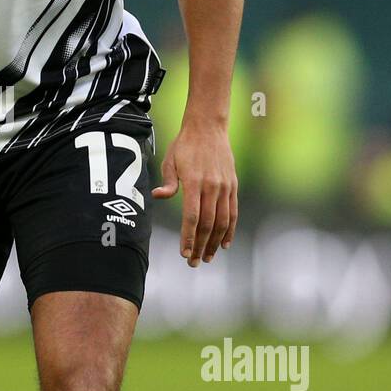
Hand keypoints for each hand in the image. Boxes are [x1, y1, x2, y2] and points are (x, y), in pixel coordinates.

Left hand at [151, 120, 237, 265]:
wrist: (208, 127)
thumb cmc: (185, 145)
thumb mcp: (170, 161)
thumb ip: (168, 183)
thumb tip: (158, 196)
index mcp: (193, 182)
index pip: (191, 217)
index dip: (188, 238)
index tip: (184, 254)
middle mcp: (212, 186)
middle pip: (207, 224)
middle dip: (200, 246)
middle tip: (194, 263)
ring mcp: (225, 187)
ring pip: (222, 222)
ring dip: (215, 243)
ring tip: (208, 257)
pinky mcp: (233, 186)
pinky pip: (233, 212)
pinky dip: (230, 230)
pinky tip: (225, 244)